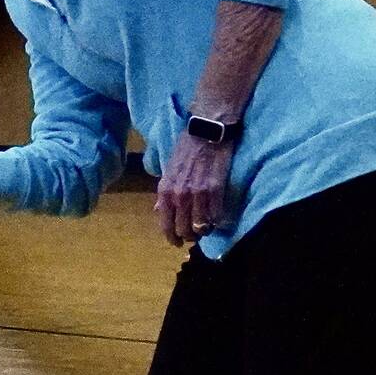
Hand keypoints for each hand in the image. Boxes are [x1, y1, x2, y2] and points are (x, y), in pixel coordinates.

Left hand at [155, 132, 232, 246]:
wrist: (207, 132)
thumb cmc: (186, 148)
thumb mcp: (168, 170)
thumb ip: (164, 193)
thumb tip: (158, 210)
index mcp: (165, 191)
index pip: (166, 224)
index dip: (172, 238)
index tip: (178, 243)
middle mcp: (179, 195)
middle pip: (184, 230)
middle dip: (189, 237)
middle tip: (194, 236)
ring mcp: (198, 194)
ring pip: (200, 227)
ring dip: (204, 231)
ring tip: (207, 229)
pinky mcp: (216, 190)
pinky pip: (216, 216)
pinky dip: (217, 221)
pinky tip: (218, 219)